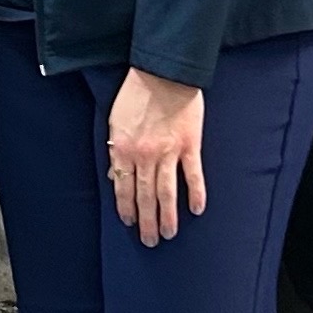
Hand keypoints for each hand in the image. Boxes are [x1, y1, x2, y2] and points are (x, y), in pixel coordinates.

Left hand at [106, 67, 205, 246]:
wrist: (163, 72)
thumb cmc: (135, 93)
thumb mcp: (115, 120)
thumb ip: (117, 147)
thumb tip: (118, 173)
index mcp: (122, 149)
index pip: (123, 187)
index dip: (125, 207)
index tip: (128, 223)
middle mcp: (144, 156)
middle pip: (144, 196)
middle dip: (145, 221)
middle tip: (149, 241)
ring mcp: (168, 152)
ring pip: (167, 192)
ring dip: (167, 216)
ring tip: (168, 234)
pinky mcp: (189, 145)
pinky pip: (193, 175)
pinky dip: (196, 194)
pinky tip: (197, 210)